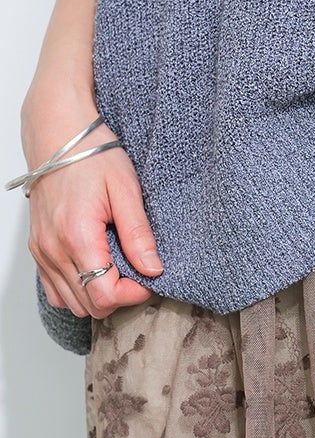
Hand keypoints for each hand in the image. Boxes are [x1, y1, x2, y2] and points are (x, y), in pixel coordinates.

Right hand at [22, 87, 162, 318]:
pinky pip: (55, 288)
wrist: (58, 133)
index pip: (104, 295)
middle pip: (88, 305)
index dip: (132, 294)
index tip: (149, 277)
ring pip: (71, 302)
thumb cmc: (92, 155)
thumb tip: (153, 269)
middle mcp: (53, 249)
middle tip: (138, 273)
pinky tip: (97, 268)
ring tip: (119, 269)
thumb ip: (138, 234)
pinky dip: (77, 288)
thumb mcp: (126, 190)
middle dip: (119, 296)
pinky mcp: (38, 248)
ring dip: (98, 294)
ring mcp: (42, 250)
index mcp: (77, 236)